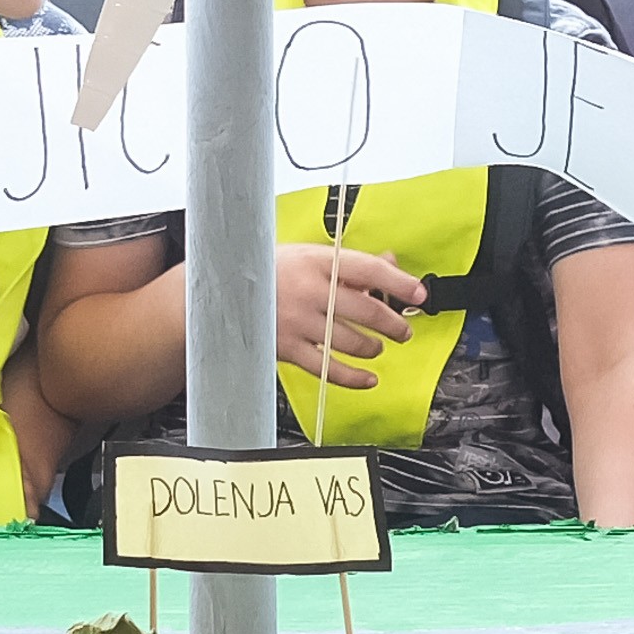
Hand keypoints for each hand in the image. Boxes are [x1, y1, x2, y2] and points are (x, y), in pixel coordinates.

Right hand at [273, 243, 432, 390]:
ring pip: (351, 341)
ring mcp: (297, 321)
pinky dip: (353, 377)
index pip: (369, 269)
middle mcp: (309, 290)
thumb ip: (346, 262)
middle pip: (366, 310)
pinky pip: (328, 368)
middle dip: (393, 323)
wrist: (215, 292)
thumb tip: (388, 262)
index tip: (419, 293)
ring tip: (378, 347)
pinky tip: (368, 379)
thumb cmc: (262, 270)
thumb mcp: (304, 255)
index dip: (399, 282)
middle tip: (403, 330)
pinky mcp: (287, 348)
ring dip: (373, 348)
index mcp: (315, 261)